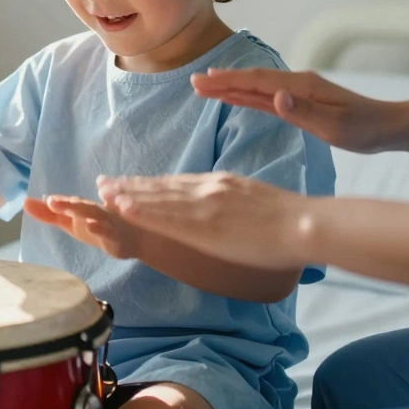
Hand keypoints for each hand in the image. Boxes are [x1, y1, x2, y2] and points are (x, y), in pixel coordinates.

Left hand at [23, 195, 142, 259]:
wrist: (133, 239)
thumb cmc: (98, 226)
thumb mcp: (70, 222)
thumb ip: (48, 214)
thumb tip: (25, 202)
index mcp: (82, 207)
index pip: (68, 203)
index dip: (57, 202)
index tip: (44, 199)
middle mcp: (94, 211)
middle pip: (80, 206)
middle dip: (67, 204)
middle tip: (51, 201)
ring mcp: (107, 223)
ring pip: (96, 216)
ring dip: (84, 212)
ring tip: (72, 213)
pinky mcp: (117, 237)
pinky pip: (110, 233)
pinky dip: (102, 229)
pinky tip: (93, 226)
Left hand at [96, 173, 312, 270]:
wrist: (304, 225)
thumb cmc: (292, 221)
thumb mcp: (257, 201)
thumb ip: (236, 202)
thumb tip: (230, 209)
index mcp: (222, 184)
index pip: (178, 183)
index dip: (150, 183)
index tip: (130, 182)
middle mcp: (208, 188)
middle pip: (161, 187)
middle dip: (130, 186)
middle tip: (104, 183)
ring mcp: (204, 205)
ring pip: (157, 199)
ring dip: (127, 196)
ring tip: (103, 193)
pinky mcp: (204, 225)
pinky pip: (165, 217)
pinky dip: (142, 211)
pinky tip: (122, 208)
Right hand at [191, 68, 396, 153]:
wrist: (388, 127)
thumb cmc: (364, 128)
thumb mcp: (335, 125)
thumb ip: (304, 111)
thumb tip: (275, 97)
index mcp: (301, 86)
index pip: (258, 82)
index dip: (229, 81)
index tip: (204, 81)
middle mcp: (296, 85)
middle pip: (252, 81)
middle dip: (223, 81)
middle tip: (193, 82)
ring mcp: (297, 93)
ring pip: (256, 89)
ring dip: (231, 87)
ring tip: (205, 87)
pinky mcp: (299, 103)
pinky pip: (266, 99)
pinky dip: (246, 96)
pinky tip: (234, 97)